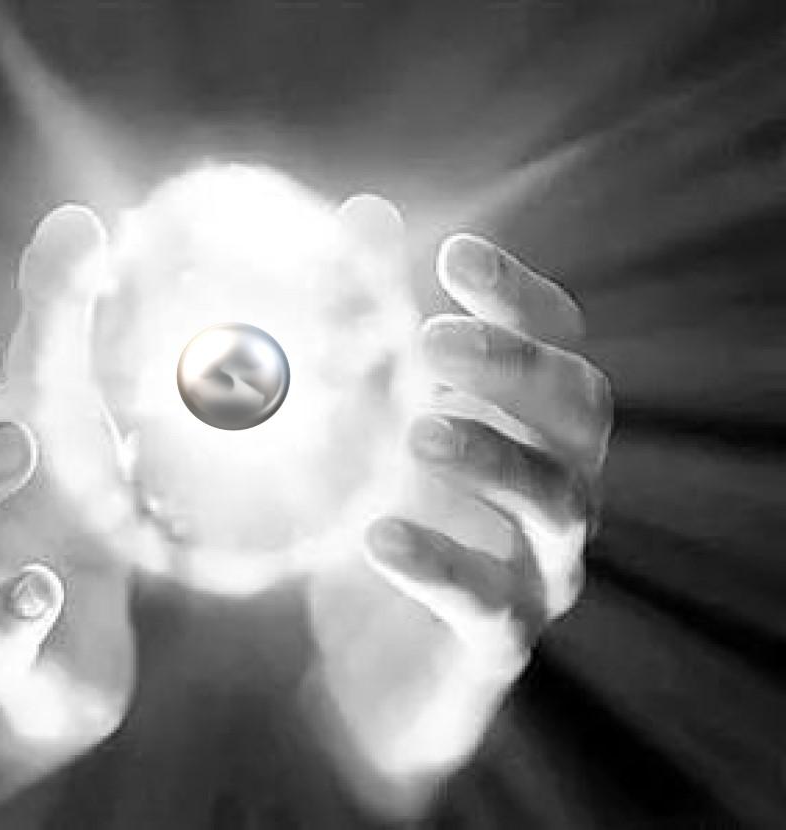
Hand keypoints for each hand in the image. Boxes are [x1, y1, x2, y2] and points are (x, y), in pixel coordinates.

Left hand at [306, 200, 612, 812]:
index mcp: (527, 426)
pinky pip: (491, 603)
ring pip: (558, 501)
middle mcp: (554, 486)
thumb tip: (363, 210)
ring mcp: (539, 566)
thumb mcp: (365, 422)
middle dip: (513, 367)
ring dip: (494, 455)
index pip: (555, 344)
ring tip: (416, 429)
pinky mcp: (501, 640)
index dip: (518, 297)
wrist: (362, 672)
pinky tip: (376, 534)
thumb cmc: (376, 522)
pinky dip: (438, 562)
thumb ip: (370, 324)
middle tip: (431, 341)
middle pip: (577, 410)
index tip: (452, 258)